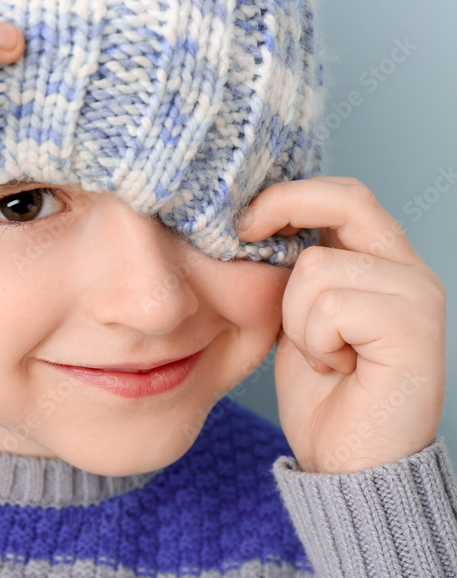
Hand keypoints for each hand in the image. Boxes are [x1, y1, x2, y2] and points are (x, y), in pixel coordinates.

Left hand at [237, 177, 446, 473]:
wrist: (349, 465)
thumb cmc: (323, 395)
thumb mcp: (297, 318)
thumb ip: (293, 272)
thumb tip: (251, 223)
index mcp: (382, 264)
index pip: (344, 196)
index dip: (288, 195)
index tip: (241, 220)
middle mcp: (409, 271)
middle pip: (346, 202)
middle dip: (284, 211)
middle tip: (246, 236)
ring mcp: (418, 297)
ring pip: (317, 267)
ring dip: (296, 318)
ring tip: (322, 353)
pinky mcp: (416, 329)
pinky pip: (331, 306)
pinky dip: (314, 341)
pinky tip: (336, 367)